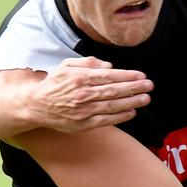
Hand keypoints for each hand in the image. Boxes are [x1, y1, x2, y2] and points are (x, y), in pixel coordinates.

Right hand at [26, 57, 153, 131]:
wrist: (36, 105)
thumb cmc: (56, 83)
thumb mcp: (68, 65)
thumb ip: (89, 62)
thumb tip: (109, 66)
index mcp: (80, 78)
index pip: (109, 76)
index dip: (127, 76)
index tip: (141, 75)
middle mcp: (82, 94)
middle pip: (113, 91)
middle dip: (134, 88)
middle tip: (149, 85)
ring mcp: (83, 111)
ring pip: (112, 106)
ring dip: (131, 102)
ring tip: (146, 98)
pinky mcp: (83, 124)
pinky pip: (106, 120)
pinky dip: (120, 117)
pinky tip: (132, 112)